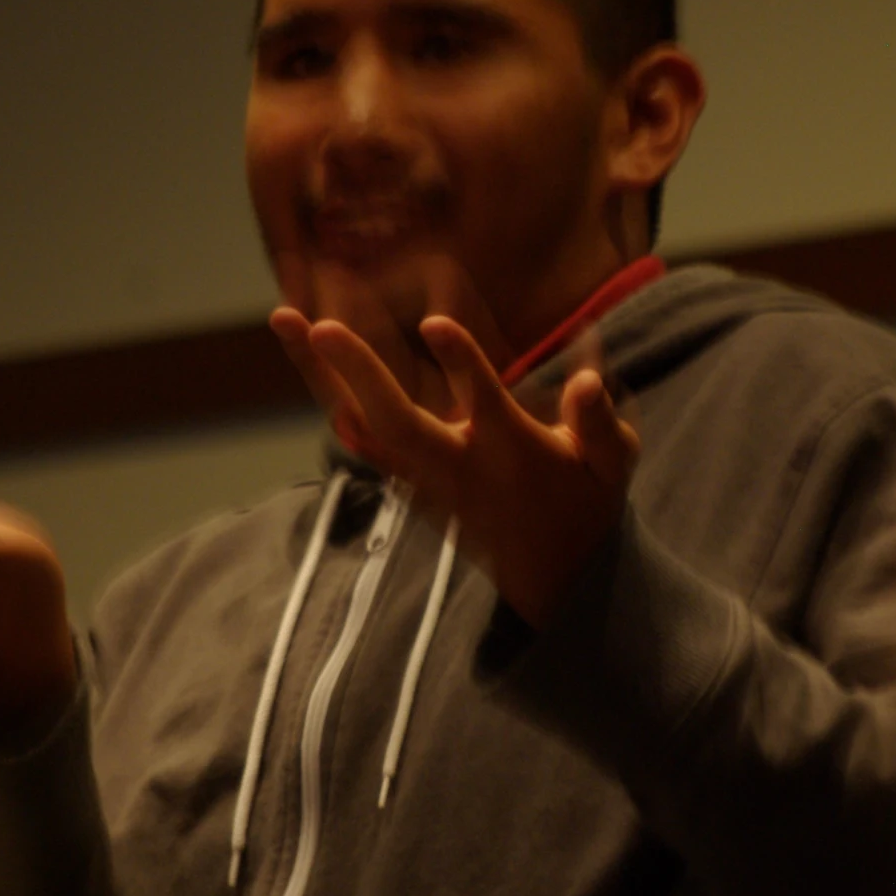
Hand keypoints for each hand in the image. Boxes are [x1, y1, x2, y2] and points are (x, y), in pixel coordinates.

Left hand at [269, 308, 637, 625]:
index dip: (464, 364)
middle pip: (399, 421)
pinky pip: (362, 436)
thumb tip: (588, 381)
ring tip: (283, 317)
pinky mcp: (409, 479)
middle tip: (320, 325)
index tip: (433, 322)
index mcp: (511, 452)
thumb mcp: (611, 466)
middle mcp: (458, 465)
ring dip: (321, 375)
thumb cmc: (585, 504)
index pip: (485, 403)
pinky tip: (299, 355)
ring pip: (364, 423)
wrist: (551, 578)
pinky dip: (330, 399)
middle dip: (358, 373)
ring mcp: (425, 476)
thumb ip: (600, 424)